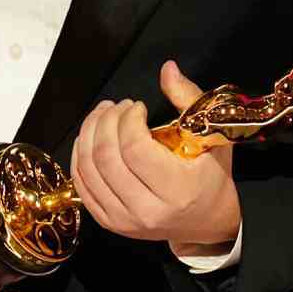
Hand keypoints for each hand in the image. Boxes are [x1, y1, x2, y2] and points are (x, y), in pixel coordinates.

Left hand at [70, 60, 240, 256]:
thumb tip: (166, 68)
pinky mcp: (110, 223)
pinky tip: (90, 137)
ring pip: (88, 169)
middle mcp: (146, 212)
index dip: (128, 119)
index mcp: (177, 192)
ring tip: (103, 114)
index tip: (137, 106)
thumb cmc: (212, 177)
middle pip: (105, 157)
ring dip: (88, 133)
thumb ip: (188, 99)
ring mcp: (124, 222)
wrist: (208, 223)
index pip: (134, 149)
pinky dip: (79, 155)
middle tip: (118, 106)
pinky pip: (81, 186)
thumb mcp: (213, 136)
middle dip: (106, 121)